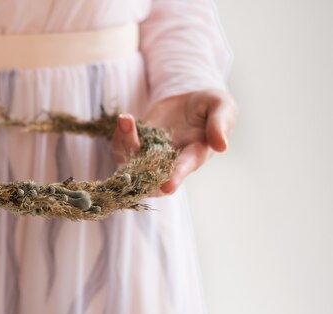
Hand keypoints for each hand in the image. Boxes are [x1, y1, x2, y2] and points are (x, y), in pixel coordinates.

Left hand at [111, 89, 236, 195]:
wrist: (191, 100)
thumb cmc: (211, 105)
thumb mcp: (222, 107)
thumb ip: (220, 124)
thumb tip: (222, 146)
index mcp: (194, 154)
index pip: (184, 169)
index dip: (176, 177)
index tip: (167, 186)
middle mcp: (170, 160)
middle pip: (151, 175)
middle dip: (138, 166)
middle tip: (131, 138)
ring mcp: (151, 154)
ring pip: (131, 162)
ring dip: (124, 146)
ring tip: (126, 121)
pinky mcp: (138, 143)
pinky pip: (122, 148)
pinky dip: (119, 138)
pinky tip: (124, 120)